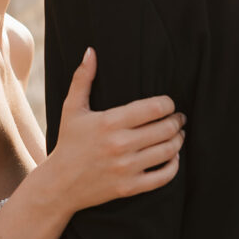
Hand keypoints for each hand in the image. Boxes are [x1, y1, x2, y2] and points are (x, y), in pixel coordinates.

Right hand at [46, 47, 185, 213]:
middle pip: (165, 129)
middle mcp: (120, 145)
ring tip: (178, 134)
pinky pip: (163, 177)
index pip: (153, 109)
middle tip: (179, 118)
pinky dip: (174, 165)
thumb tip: (90, 51)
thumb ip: (82, 79)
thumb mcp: (71, 109)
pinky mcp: (130, 187)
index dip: (168, 104)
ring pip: (168, 151)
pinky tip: (173, 157)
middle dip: (177, 121)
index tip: (169, 103)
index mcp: (109, 123)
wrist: (59, 184)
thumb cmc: (68, 143)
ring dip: (178, 140)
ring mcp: (126, 168)